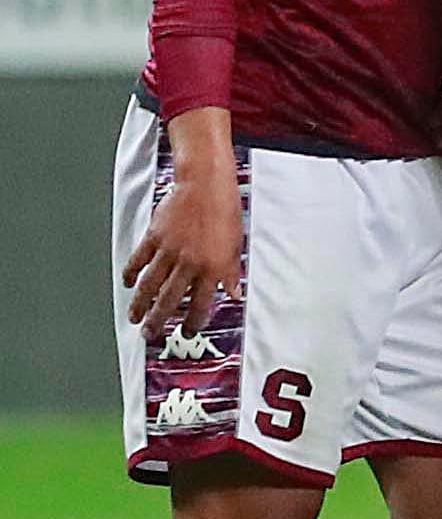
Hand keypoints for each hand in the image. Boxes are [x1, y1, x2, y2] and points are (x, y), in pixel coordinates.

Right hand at [125, 163, 243, 335]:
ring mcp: (169, 251)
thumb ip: (232, 272)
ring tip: (134, 318)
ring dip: (140, 305)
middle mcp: (190, 262)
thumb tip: (235, 294)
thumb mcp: (237, 244)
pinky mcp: (153, 238)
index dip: (194, 321)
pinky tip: (128, 284)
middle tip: (151, 334)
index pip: (202, 304)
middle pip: (170, 300)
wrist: (205, 184)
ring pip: (150, 285)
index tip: (187, 331)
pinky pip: (138, 261)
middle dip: (159, 321)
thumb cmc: (224, 210)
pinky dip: (131, 275)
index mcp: (213, 266)